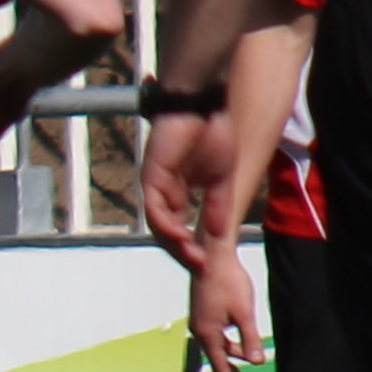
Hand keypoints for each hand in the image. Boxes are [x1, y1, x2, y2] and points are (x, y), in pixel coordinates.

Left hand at [139, 106, 231, 270]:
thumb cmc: (212, 134)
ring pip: (158, 223)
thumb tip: (216, 233)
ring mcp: (155, 183)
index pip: (178, 227)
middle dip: (183, 252)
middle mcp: (162, 190)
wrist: (202, 103)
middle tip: (201, 267)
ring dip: (175, 243)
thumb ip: (216, 206)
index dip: (191, 247)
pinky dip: (168, 224)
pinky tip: (183, 236)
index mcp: (177, 191)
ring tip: (195, 258)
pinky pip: (155, 207)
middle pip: (166, 231)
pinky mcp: (151, 174)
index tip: (208, 263)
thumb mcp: (220, 179)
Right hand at [187, 240, 265, 371]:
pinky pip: (216, 336)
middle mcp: (200, 330)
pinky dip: (229, 345)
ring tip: (247, 366)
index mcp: (208, 333)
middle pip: (218, 359)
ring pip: (218, 347)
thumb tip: (257, 362)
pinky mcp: (203, 312)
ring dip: (232, 358)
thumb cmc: (228, 282)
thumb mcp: (244, 312)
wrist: (212, 256)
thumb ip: (250, 338)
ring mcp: (200, 321)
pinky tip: (240, 344)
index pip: (221, 366)